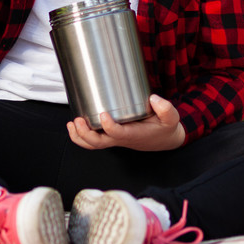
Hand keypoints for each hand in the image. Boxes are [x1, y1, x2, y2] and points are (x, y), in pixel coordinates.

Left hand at [66, 94, 185, 151]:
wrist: (165, 139)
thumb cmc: (165, 128)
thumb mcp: (171, 118)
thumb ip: (165, 109)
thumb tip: (153, 98)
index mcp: (133, 135)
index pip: (117, 134)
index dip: (108, 127)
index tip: (103, 114)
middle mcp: (121, 139)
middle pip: (98, 143)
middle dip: (85, 134)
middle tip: (78, 120)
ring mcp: (114, 139)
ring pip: (93, 144)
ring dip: (79, 137)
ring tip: (72, 124)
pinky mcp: (111, 136)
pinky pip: (93, 141)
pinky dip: (81, 136)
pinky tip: (74, 125)